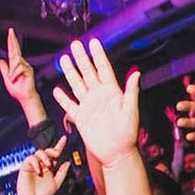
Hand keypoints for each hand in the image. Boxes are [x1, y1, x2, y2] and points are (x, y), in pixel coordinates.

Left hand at [0, 28, 37, 102]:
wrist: (24, 96)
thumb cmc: (17, 89)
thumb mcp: (7, 77)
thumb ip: (4, 68)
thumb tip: (1, 60)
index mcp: (15, 65)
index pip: (13, 51)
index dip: (12, 42)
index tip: (11, 33)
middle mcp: (22, 64)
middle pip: (16, 50)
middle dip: (13, 40)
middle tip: (11, 31)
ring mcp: (26, 66)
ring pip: (16, 61)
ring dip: (11, 71)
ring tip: (11, 79)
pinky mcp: (29, 70)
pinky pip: (19, 68)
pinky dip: (14, 74)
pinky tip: (14, 79)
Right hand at [16, 136, 70, 194]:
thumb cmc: (44, 194)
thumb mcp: (57, 183)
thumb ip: (62, 172)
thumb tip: (68, 162)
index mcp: (50, 167)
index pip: (55, 154)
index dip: (59, 145)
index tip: (65, 138)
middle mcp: (42, 164)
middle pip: (47, 151)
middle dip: (52, 150)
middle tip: (56, 154)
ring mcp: (33, 165)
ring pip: (38, 152)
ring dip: (45, 156)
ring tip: (49, 165)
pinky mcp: (25, 168)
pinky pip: (29, 159)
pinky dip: (35, 162)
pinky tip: (39, 170)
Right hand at [53, 39, 141, 167]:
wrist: (117, 153)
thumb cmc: (128, 134)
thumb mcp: (131, 110)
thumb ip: (131, 91)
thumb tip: (137, 73)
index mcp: (113, 93)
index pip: (104, 69)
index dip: (98, 55)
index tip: (94, 42)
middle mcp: (100, 96)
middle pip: (88, 73)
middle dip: (82, 58)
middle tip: (75, 44)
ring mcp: (89, 106)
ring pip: (77, 84)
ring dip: (71, 72)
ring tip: (65, 58)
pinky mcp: (80, 117)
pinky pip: (69, 105)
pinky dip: (63, 98)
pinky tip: (58, 89)